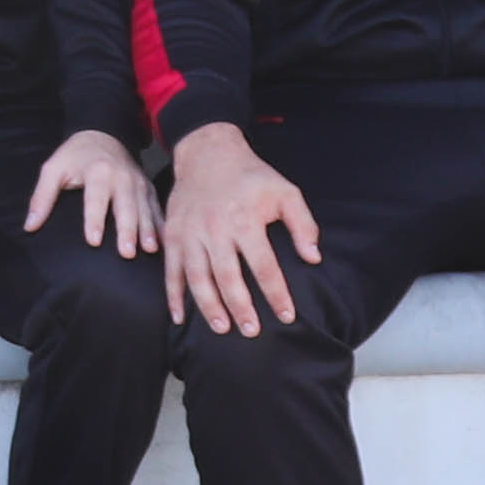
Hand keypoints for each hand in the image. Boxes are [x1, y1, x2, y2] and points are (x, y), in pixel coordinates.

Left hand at [23, 128, 161, 255]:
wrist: (104, 133)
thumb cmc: (75, 156)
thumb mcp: (53, 168)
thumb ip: (42, 196)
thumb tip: (30, 226)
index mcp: (98, 170)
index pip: (95, 198)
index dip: (94, 219)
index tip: (93, 241)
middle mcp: (122, 176)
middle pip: (125, 205)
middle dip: (127, 229)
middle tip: (127, 253)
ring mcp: (138, 183)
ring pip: (144, 209)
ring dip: (148, 230)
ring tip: (149, 251)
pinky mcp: (148, 189)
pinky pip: (157, 208)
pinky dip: (161, 225)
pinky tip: (164, 243)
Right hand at [163, 122, 320, 336]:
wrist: (208, 152)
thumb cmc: (250, 176)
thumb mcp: (285, 192)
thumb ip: (304, 224)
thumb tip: (313, 258)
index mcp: (245, 219)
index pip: (264, 266)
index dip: (276, 294)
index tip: (287, 316)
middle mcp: (215, 228)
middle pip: (228, 277)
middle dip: (241, 308)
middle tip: (252, 332)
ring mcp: (190, 232)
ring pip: (198, 277)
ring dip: (208, 306)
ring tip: (222, 328)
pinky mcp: (173, 234)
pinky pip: (171, 270)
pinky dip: (173, 295)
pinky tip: (179, 317)